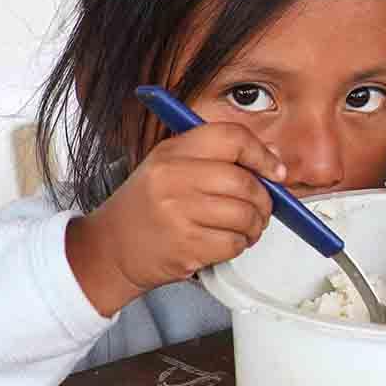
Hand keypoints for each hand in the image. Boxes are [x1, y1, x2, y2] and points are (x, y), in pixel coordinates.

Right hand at [65, 123, 285, 316]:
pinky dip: (238, 245)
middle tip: (262, 208)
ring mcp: (178, 214)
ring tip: (244, 228)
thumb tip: (269, 161)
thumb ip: (214, 158)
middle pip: (244, 182)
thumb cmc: (146, 207)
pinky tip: (224, 242)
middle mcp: (173, 178)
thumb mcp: (169, 166)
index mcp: (173, 152)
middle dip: (264, 199)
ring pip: (244, 216)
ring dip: (254, 226)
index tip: (274, 171)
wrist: (111, 247)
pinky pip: (233, 243)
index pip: (231, 138)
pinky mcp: (185, 247)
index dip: (262, 154)